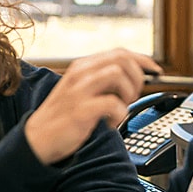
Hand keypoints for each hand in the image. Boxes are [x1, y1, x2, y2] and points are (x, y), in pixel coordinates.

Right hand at [25, 48, 160, 164]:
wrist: (37, 139)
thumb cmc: (62, 117)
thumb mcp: (80, 90)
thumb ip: (102, 82)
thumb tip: (134, 79)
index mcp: (82, 67)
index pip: (120, 53)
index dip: (143, 60)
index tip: (155, 71)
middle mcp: (80, 74)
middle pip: (122, 60)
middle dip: (137, 78)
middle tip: (132, 97)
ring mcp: (79, 91)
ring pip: (118, 76)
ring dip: (128, 94)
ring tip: (120, 109)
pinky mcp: (81, 110)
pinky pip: (113, 104)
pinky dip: (119, 115)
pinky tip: (110, 124)